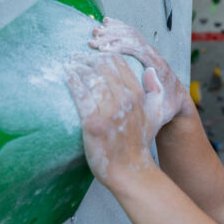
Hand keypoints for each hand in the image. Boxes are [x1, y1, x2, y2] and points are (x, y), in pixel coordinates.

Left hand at [65, 52, 171, 190]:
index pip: (120, 64)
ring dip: (78, 66)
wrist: (129, 170)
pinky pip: (81, 95)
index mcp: (138, 96)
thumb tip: (151, 71)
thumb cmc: (139, 144)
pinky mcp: (93, 123)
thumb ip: (156, 92)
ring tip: (69, 61)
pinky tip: (67, 74)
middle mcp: (125, 100)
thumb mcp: (156, 116)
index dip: (105, 54)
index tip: (95, 52)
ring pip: (91, 78)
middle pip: (103, 68)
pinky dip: (73, 81)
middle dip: (88, 58)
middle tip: (77, 55)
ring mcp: (109, 111)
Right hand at [88, 17, 195, 120]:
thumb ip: (157, 94)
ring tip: (95, 33)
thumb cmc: (168, 104)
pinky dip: (117, 27)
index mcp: (157, 65)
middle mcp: (153, 54)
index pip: (139, 48)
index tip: (103, 49)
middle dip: (112, 37)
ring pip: (130, 33)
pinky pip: (130, 33)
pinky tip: (106, 23)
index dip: (120, 45)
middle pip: (132, 37)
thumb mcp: (164, 106)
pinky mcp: (143, 50)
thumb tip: (149, 74)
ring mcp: (148, 51)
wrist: (176, 98)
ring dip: (112, 31)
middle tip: (93, 42)